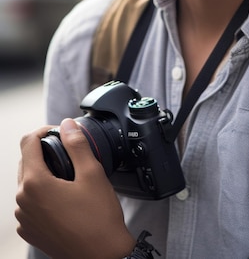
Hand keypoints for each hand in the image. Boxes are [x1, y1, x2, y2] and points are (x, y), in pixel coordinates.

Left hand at [16, 118, 135, 258]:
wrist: (102, 257)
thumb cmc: (98, 219)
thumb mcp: (92, 173)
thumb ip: (77, 144)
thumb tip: (67, 125)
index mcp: (35, 184)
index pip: (27, 143)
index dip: (44, 131)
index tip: (59, 132)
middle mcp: (23, 202)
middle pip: (25, 161)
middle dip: (43, 151)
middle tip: (68, 152)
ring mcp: (24, 219)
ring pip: (26, 183)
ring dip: (42, 172)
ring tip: (68, 175)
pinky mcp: (30, 231)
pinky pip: (29, 203)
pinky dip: (42, 194)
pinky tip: (63, 196)